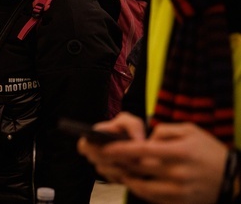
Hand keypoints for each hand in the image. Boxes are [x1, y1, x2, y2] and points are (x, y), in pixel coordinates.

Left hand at [78, 112, 227, 203]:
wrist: (233, 179)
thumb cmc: (209, 151)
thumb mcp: (191, 131)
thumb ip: (164, 131)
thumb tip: (145, 139)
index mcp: (179, 152)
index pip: (143, 150)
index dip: (121, 149)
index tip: (105, 147)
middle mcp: (177, 173)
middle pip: (138, 169)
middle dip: (116, 164)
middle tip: (100, 158)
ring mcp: (177, 191)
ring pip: (141, 187)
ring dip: (125, 179)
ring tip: (113, 170)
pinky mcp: (178, 203)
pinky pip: (151, 198)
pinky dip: (138, 190)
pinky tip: (131, 181)